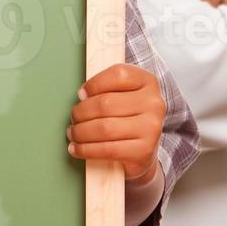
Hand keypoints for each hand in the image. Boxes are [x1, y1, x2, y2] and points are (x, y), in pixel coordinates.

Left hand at [67, 63, 163, 179]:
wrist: (144, 149)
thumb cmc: (128, 117)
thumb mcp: (124, 94)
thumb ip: (106, 88)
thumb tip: (82, 95)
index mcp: (148, 82)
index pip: (118, 74)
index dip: (94, 83)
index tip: (81, 94)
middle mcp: (153, 103)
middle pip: (106, 103)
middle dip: (81, 112)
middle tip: (73, 118)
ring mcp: (151, 127)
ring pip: (104, 128)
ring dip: (80, 132)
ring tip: (73, 133)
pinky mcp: (144, 150)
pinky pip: (107, 150)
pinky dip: (86, 150)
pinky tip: (77, 149)